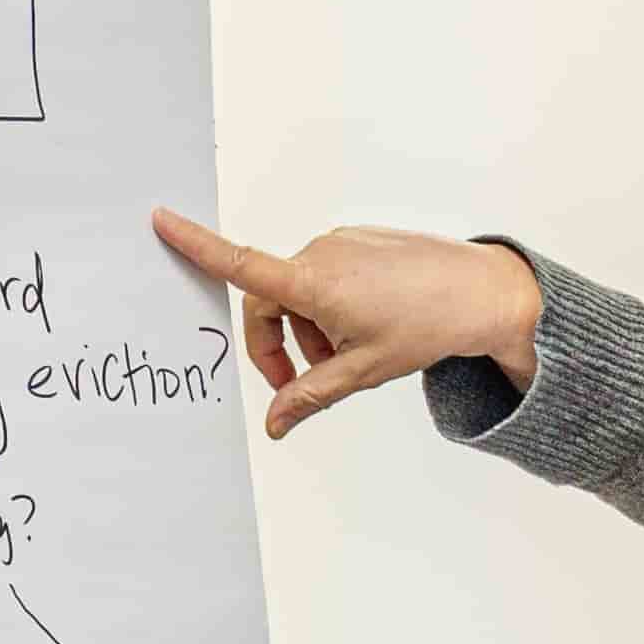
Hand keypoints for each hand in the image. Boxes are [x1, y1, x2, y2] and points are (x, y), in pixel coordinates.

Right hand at [151, 208, 544, 437]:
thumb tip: (274, 424)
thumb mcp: (361, 371)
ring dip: (310, 331)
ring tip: (351, 358)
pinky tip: (369, 329)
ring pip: (301, 294)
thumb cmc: (425, 326)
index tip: (161, 219)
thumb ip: (309, 396)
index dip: (195, 244)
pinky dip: (331, 310)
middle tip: (306, 382)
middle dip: (279, 345)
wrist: (483, 292)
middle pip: (270, 301)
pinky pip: (326, 278)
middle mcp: (321, 253)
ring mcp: (341, 244)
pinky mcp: (360, 241)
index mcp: (313, 282)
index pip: (239, 264)